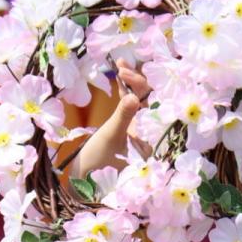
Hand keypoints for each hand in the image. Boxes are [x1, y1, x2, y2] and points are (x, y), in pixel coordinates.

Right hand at [71, 62, 150, 178]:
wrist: (85, 177)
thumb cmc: (99, 162)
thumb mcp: (111, 137)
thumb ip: (124, 116)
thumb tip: (133, 96)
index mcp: (153, 137)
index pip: (156, 106)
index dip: (144, 88)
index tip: (127, 76)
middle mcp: (151, 132)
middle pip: (151, 100)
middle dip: (138, 82)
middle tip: (122, 69)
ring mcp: (141, 128)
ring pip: (141, 100)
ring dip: (132, 82)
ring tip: (121, 64)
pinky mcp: (130, 126)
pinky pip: (132, 104)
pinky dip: (126, 90)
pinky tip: (120, 74)